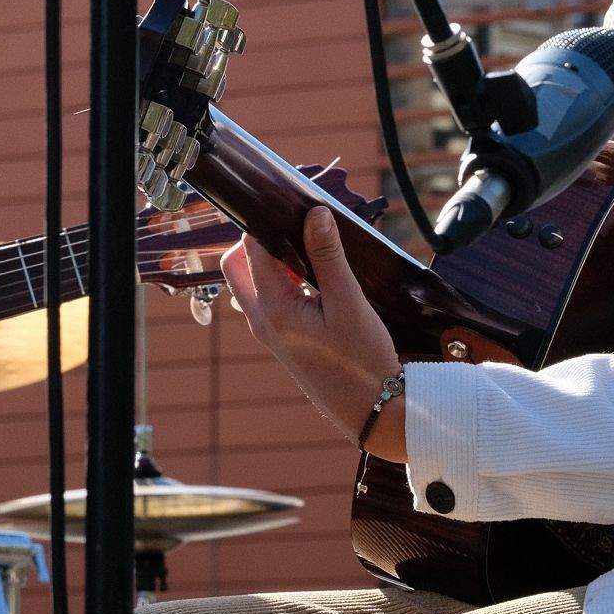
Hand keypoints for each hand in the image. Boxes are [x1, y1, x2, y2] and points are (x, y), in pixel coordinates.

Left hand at [222, 206, 406, 461]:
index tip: (291, 202)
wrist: (374, 411)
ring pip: (254, 282)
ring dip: (274, 260)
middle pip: (239, 265)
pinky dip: (284, 279)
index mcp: (273, 309)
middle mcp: (262, 320)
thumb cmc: (363, 360)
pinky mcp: (284, 340)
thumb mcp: (349, 303)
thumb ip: (328, 256)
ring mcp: (270, 332)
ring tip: (313, 246)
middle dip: (260, 240)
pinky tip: (318, 275)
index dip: (266, 220)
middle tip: (298, 225)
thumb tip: (314, 213)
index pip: (251, 249)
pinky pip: (270, 299)